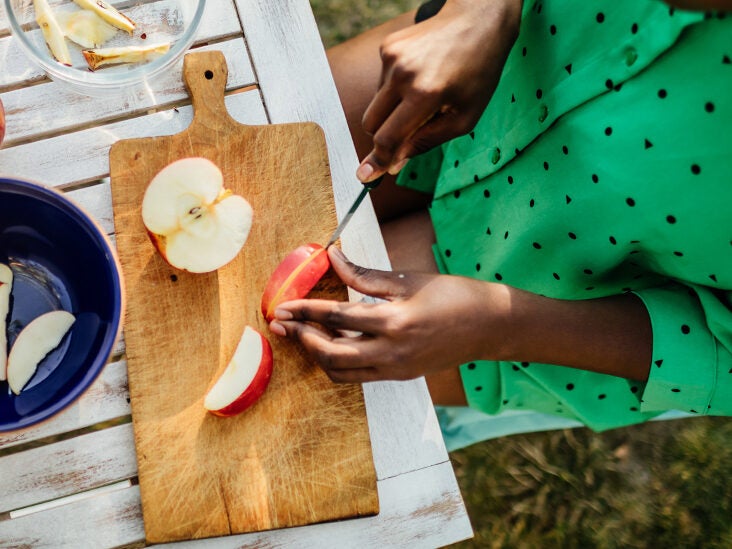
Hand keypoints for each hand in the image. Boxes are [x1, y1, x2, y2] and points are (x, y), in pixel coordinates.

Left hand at [268, 246, 510, 382]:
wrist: (489, 326)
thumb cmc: (453, 295)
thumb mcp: (407, 279)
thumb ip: (364, 274)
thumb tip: (331, 257)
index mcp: (394, 322)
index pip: (336, 317)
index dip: (305, 310)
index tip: (283, 306)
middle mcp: (391, 352)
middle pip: (330, 354)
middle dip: (302, 338)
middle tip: (283, 323)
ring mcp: (395, 369)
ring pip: (341, 372)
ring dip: (317, 354)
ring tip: (304, 333)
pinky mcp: (399, 376)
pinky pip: (358, 376)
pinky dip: (338, 362)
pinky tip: (332, 342)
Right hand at [356, 0, 521, 181]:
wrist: (478, 19)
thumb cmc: (478, 72)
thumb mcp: (465, 117)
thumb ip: (427, 142)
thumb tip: (395, 163)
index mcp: (425, 94)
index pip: (388, 137)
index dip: (377, 161)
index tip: (365, 176)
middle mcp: (403, 74)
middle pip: (371, 123)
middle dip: (382, 137)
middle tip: (401, 139)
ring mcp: (391, 57)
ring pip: (376, 104)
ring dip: (394, 110)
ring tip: (426, 95)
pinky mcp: (387, 47)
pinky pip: (381, 83)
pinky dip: (396, 90)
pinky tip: (420, 77)